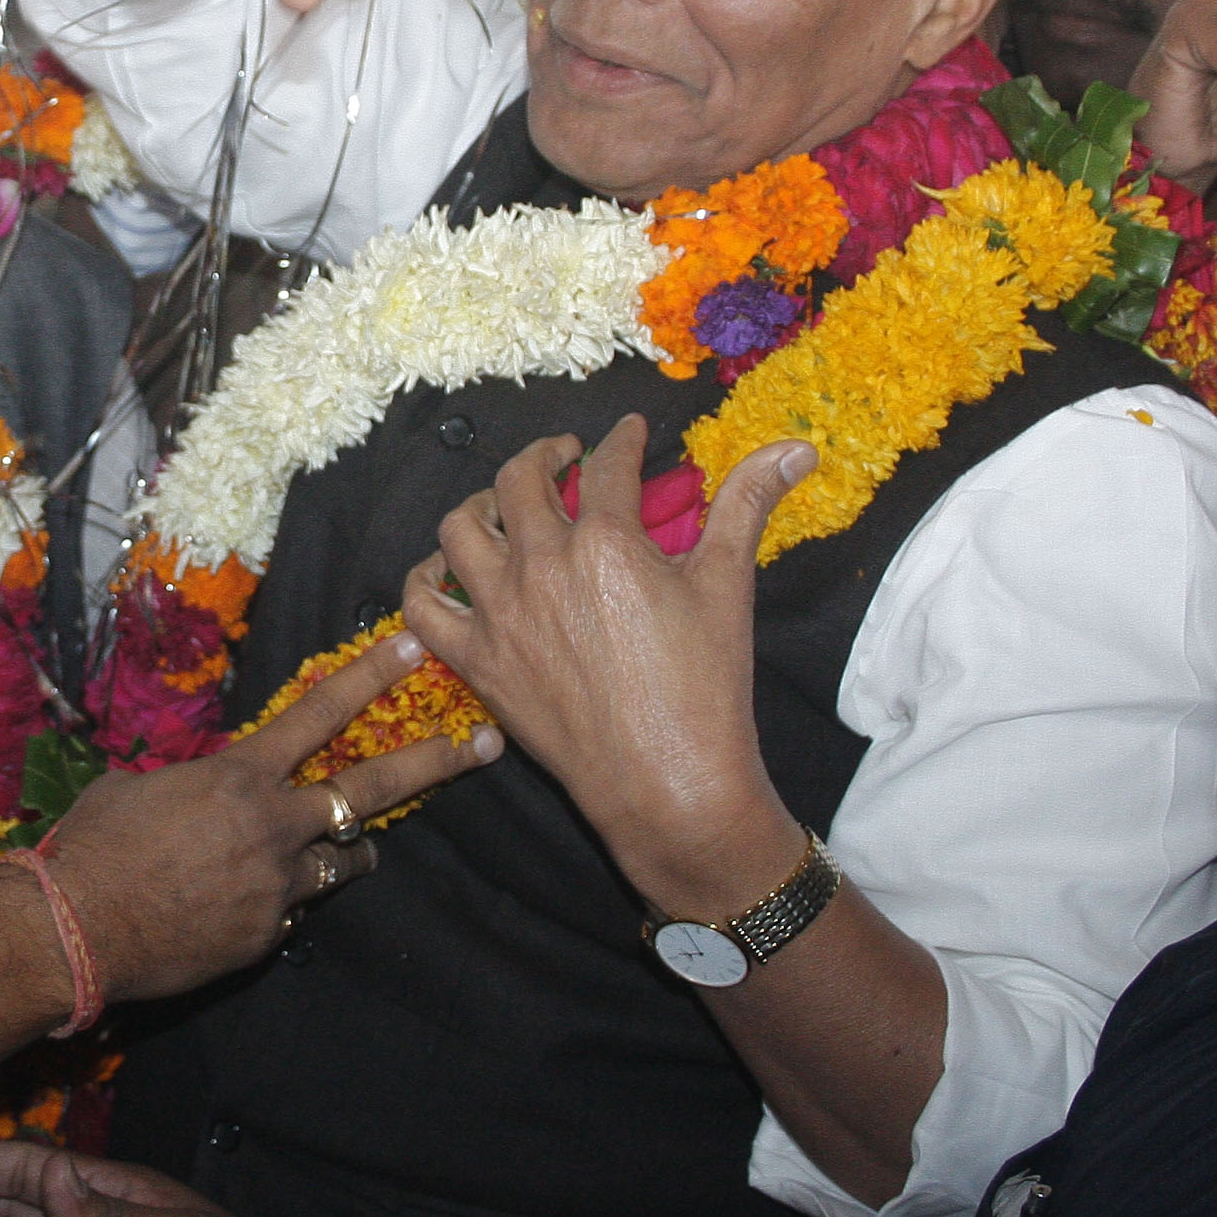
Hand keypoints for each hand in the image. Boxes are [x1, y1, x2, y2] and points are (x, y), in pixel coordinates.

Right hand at [51, 631, 503, 1003]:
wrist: (76, 928)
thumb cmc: (94, 844)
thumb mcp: (141, 789)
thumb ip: (191, 783)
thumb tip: (196, 789)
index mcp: (239, 776)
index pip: (319, 714)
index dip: (370, 677)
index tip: (413, 647)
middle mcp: (273, 825)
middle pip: (371, 786)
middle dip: (433, 762)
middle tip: (482, 745)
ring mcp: (278, 884)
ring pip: (344, 859)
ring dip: (350, 850)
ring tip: (359, 848)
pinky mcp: (268, 935)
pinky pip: (295, 911)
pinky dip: (281, 902)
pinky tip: (239, 904)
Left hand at [400, 415, 809, 914]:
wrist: (667, 782)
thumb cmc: (705, 688)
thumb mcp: (730, 586)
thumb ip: (749, 505)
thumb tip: (795, 448)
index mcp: (606, 543)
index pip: (608, 466)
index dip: (621, 441)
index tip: (629, 434)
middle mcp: (541, 567)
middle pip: (521, 481)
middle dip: (545, 455)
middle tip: (564, 457)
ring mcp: (500, 614)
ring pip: (460, 529)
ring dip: (480, 504)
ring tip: (502, 505)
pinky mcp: (477, 660)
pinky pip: (421, 605)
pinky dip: (425, 578)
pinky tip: (446, 569)